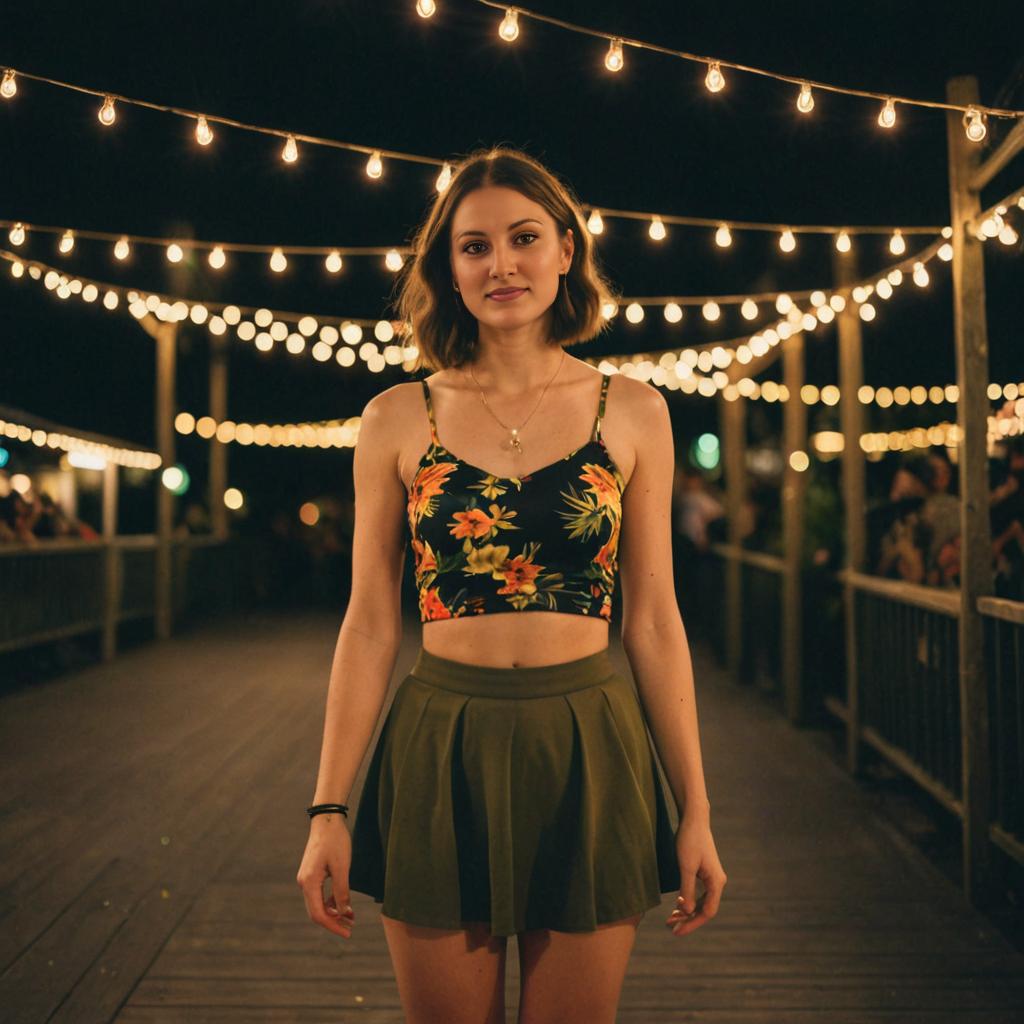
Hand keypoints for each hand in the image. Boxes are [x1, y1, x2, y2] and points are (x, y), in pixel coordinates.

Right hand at [296, 817, 355, 938]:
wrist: (327, 820)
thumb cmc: (335, 841)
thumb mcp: (342, 867)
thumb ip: (342, 891)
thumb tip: (345, 913)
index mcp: (309, 882)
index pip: (318, 914)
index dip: (333, 926)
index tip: (347, 933)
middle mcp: (304, 883)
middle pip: (316, 911)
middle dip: (334, 922)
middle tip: (350, 929)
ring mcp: (307, 878)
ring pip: (318, 904)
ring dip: (334, 913)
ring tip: (351, 918)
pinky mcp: (312, 874)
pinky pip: (320, 894)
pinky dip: (331, 902)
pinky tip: (344, 905)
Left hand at [665, 813, 725, 936]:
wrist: (694, 819)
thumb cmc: (689, 840)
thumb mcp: (686, 866)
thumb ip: (687, 890)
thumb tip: (687, 912)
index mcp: (716, 882)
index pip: (707, 912)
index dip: (692, 924)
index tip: (677, 932)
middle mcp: (717, 882)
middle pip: (704, 909)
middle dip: (688, 920)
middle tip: (670, 928)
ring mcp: (711, 877)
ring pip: (701, 901)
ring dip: (687, 911)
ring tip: (671, 918)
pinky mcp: (705, 872)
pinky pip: (699, 893)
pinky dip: (688, 900)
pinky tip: (677, 904)